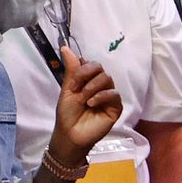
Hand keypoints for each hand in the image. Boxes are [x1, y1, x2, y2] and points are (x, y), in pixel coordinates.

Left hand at [51, 47, 121, 162]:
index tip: (73, 81)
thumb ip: (71, 70)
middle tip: (77, 89)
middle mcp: (99, 86)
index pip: (91, 64)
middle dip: (87, 75)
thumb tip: (65, 47)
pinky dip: (102, 96)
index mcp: (87, 80)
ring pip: (107, 78)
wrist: (70, 134)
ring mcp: (108, 96)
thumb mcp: (67, 90)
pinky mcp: (115, 107)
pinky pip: (114, 94)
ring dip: (92, 87)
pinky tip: (92, 104)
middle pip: (100, 68)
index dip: (82, 68)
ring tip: (84, 99)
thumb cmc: (67, 114)